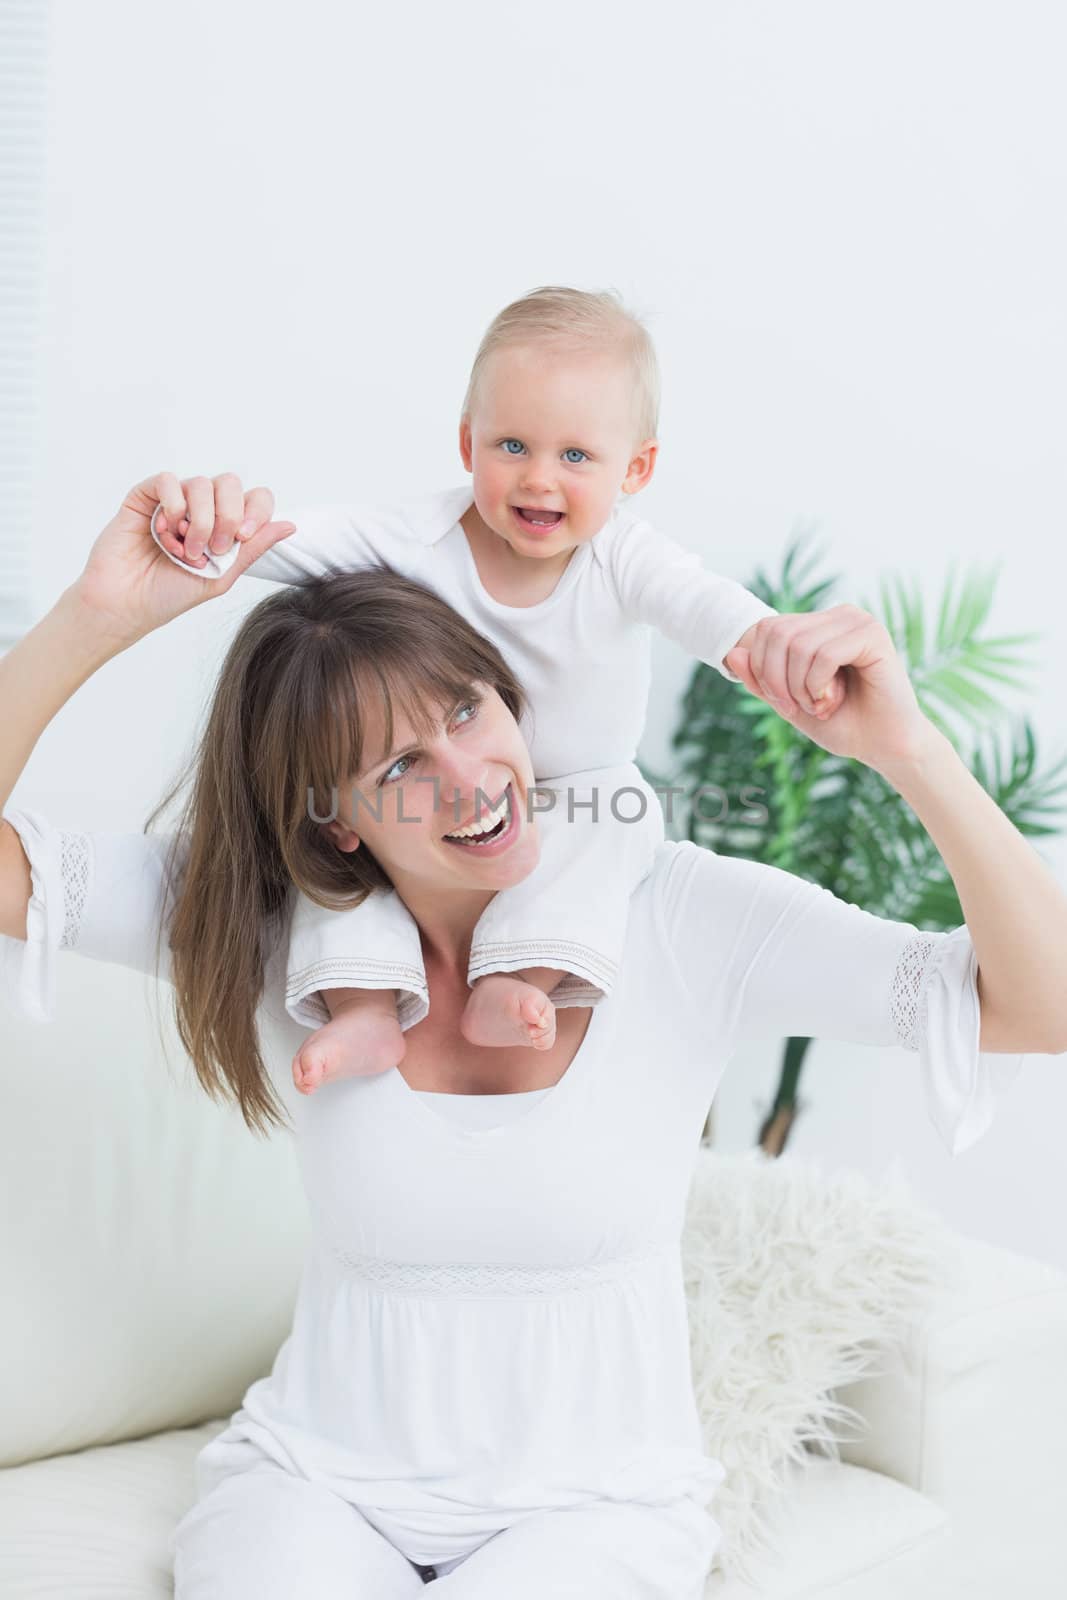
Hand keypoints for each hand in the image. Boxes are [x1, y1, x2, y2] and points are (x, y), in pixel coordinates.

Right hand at [75, 471, 295, 644]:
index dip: (255, 511)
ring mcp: (173, 500)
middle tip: (215, 548)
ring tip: (185, 550)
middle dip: (228, 516)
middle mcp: (201, 508)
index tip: (242, 538)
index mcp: (224, 526)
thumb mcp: (222, 575)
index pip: (254, 497)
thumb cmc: (170, 594)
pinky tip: (165, 530)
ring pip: (200, 483)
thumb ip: (253, 548)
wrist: (126, 604)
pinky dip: (172, 505)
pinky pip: (166, 480)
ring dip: (198, 520)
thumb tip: (291, 525)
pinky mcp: (145, 497)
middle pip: (230, 483)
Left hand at [723, 605, 933, 774]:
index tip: (783, 702)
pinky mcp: (873, 635)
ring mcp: (857, 621)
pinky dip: (819, 685)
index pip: (767, 628)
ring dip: (800, 687)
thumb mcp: (788, 703)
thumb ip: (759, 680)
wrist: (882, 746)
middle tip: (801, 706)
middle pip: (777, 634)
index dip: (762, 670)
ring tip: (822, 704)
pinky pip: (824, 654)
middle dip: (778, 680)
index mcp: (818, 625)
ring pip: (798, 645)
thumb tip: (730, 652)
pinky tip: (834, 699)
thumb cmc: (840, 723)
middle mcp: (838, 615)